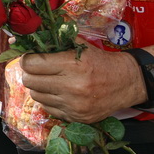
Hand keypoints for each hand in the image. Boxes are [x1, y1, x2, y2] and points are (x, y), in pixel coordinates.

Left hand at [20, 46, 146, 123]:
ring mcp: (74, 105)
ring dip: (39, 87)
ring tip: (50, 80)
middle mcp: (72, 87)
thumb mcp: (81, 44)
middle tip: (37, 69)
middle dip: (30, 73)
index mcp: (72, 65)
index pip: (32, 64)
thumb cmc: (100, 61)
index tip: (30, 58)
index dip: (27, 59)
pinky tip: (59, 93)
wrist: (126, 82)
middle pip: (29, 81)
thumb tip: (28, 34)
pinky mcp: (76, 118)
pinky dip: (49, 100)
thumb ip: (56, 37)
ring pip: (36, 96)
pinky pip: (48, 108)